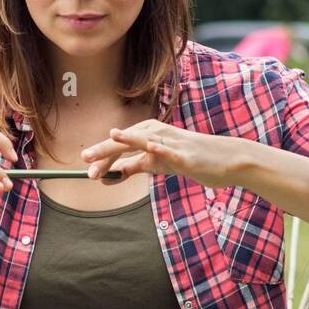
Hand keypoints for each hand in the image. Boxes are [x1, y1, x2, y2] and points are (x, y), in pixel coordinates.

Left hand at [81, 121, 241, 186]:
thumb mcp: (156, 164)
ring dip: (124, 143)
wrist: (223, 161)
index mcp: (148, 134)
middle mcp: (157, 133)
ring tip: (107, 143)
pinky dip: (159, 147)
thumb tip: (107, 175)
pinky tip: (149, 146)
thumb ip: (133, 167)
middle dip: (105, 151)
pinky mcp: (186, 154)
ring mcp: (172, 142)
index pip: (120, 146)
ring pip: (144, 140)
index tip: (88, 172)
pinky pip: (170, 150)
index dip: (103, 158)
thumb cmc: (188, 161)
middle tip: (85, 160)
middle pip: (126, 141)